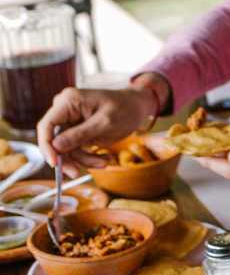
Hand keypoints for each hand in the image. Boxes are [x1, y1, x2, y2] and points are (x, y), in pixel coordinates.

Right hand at [38, 87, 155, 176]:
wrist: (138, 107)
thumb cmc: (126, 108)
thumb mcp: (105, 122)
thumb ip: (80, 134)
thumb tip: (56, 146)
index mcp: (68, 101)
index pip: (46, 125)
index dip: (46, 146)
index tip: (54, 164)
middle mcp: (65, 110)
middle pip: (54, 141)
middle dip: (67, 158)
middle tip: (77, 173)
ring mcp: (70, 122)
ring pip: (65, 149)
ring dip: (83, 160)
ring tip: (105, 162)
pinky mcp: (76, 132)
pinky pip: (75, 150)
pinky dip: (88, 158)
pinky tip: (105, 158)